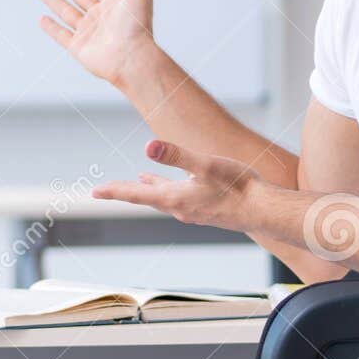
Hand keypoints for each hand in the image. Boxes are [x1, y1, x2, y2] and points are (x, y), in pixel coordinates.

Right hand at [39, 0, 155, 88]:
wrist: (131, 58)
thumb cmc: (138, 29)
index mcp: (115, 5)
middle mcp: (101, 18)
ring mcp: (89, 33)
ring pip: (67, 13)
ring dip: (55, 1)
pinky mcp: (79, 48)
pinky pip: (61, 35)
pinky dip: (51, 28)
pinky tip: (43, 19)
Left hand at [92, 139, 263, 234]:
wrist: (264, 211)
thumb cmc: (238, 187)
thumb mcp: (205, 165)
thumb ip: (177, 156)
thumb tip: (148, 146)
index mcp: (175, 198)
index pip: (136, 194)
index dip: (114, 191)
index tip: (94, 192)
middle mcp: (180, 208)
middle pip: (145, 197)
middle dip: (125, 191)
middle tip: (105, 190)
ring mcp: (193, 211)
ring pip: (163, 197)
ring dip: (148, 188)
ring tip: (139, 180)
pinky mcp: (206, 209)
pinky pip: (180, 198)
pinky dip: (169, 189)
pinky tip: (177, 184)